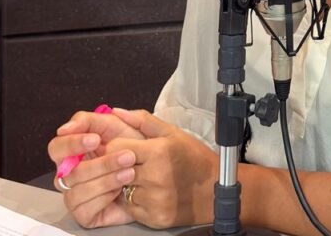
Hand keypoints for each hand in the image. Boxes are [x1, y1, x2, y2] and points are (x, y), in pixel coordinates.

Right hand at [47, 110, 145, 227]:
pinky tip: (120, 189)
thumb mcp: (116, 125)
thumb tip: (66, 127)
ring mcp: (75, 194)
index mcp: (74, 151)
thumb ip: (91, 120)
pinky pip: (84, 208)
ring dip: (107, 179)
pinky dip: (104, 197)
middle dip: (98, 164)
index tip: (96, 139)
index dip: (72, 143)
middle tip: (126, 156)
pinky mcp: (83, 213)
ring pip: (77, 190)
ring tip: (131, 172)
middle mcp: (70, 173)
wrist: (153, 173)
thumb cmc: (133, 146)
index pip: (57, 147)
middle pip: (66, 172)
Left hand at [104, 108, 217, 228]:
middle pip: (116, 170)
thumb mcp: (172, 133)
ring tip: (145, 178)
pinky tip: (149, 192)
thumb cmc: (194, 157)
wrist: (213, 188)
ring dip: (128, 184)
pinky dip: (135, 200)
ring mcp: (154, 200)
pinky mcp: (154, 218)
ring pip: (122, 190)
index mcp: (158, 152)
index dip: (118, 146)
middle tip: (135, 164)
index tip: (126, 148)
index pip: (116, 148)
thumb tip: (118, 111)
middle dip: (121, 166)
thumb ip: (143, 121)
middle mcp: (154, 177)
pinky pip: (130, 208)